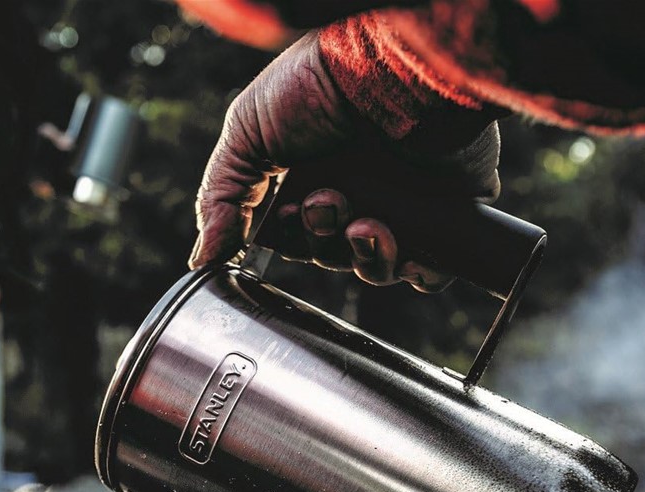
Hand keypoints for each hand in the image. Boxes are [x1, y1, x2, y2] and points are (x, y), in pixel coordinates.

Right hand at [189, 31, 499, 289]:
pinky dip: (418, 272)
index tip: (287, 216)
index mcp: (309, 178)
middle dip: (324, 242)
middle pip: (329, 257)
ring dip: (366, 258)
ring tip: (370, 222)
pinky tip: (407, 247)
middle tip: (330, 205)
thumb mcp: (246, 132)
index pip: (290, 240)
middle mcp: (355, 193)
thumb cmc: (318, 83)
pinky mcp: (442, 216)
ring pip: (373, 269)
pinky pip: (429, 272)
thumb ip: (220, 198)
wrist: (394, 65)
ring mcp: (400, 206)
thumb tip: (201, 260)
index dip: (288, 239)